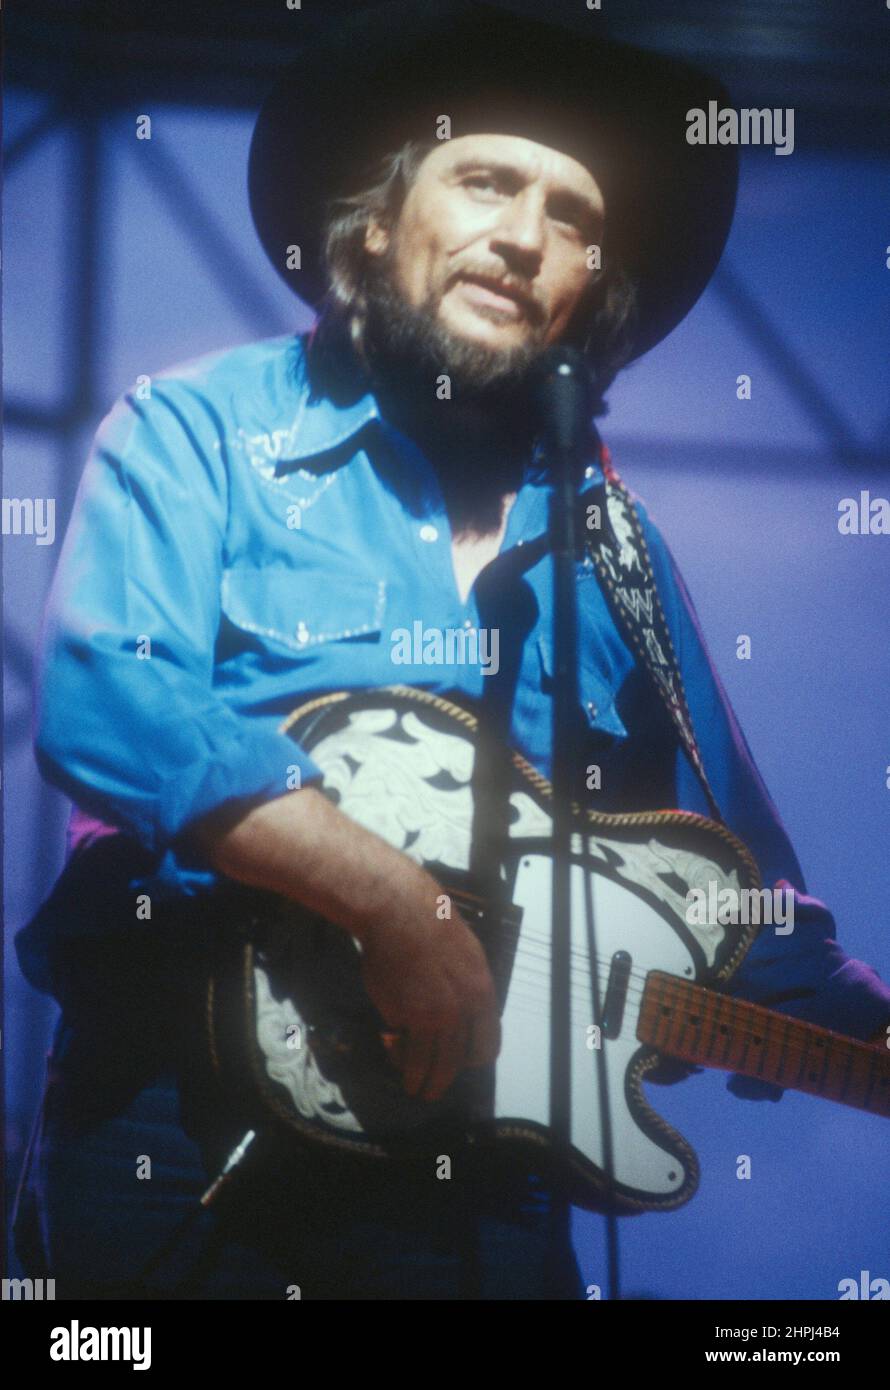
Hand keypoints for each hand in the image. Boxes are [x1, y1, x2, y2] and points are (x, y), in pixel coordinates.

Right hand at [359, 875, 500, 1102]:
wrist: (400, 913)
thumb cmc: (431, 926)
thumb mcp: (467, 956)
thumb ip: (467, 990)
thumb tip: (463, 1016)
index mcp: (482, 994)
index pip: (487, 1044)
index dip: (474, 1059)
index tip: (464, 1065)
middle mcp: (461, 1010)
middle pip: (456, 1061)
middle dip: (443, 1080)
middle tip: (434, 1090)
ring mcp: (431, 1016)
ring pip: (428, 1062)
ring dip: (419, 1079)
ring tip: (413, 1087)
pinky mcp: (404, 1015)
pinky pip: (402, 1041)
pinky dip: (397, 1051)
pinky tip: (392, 1052)